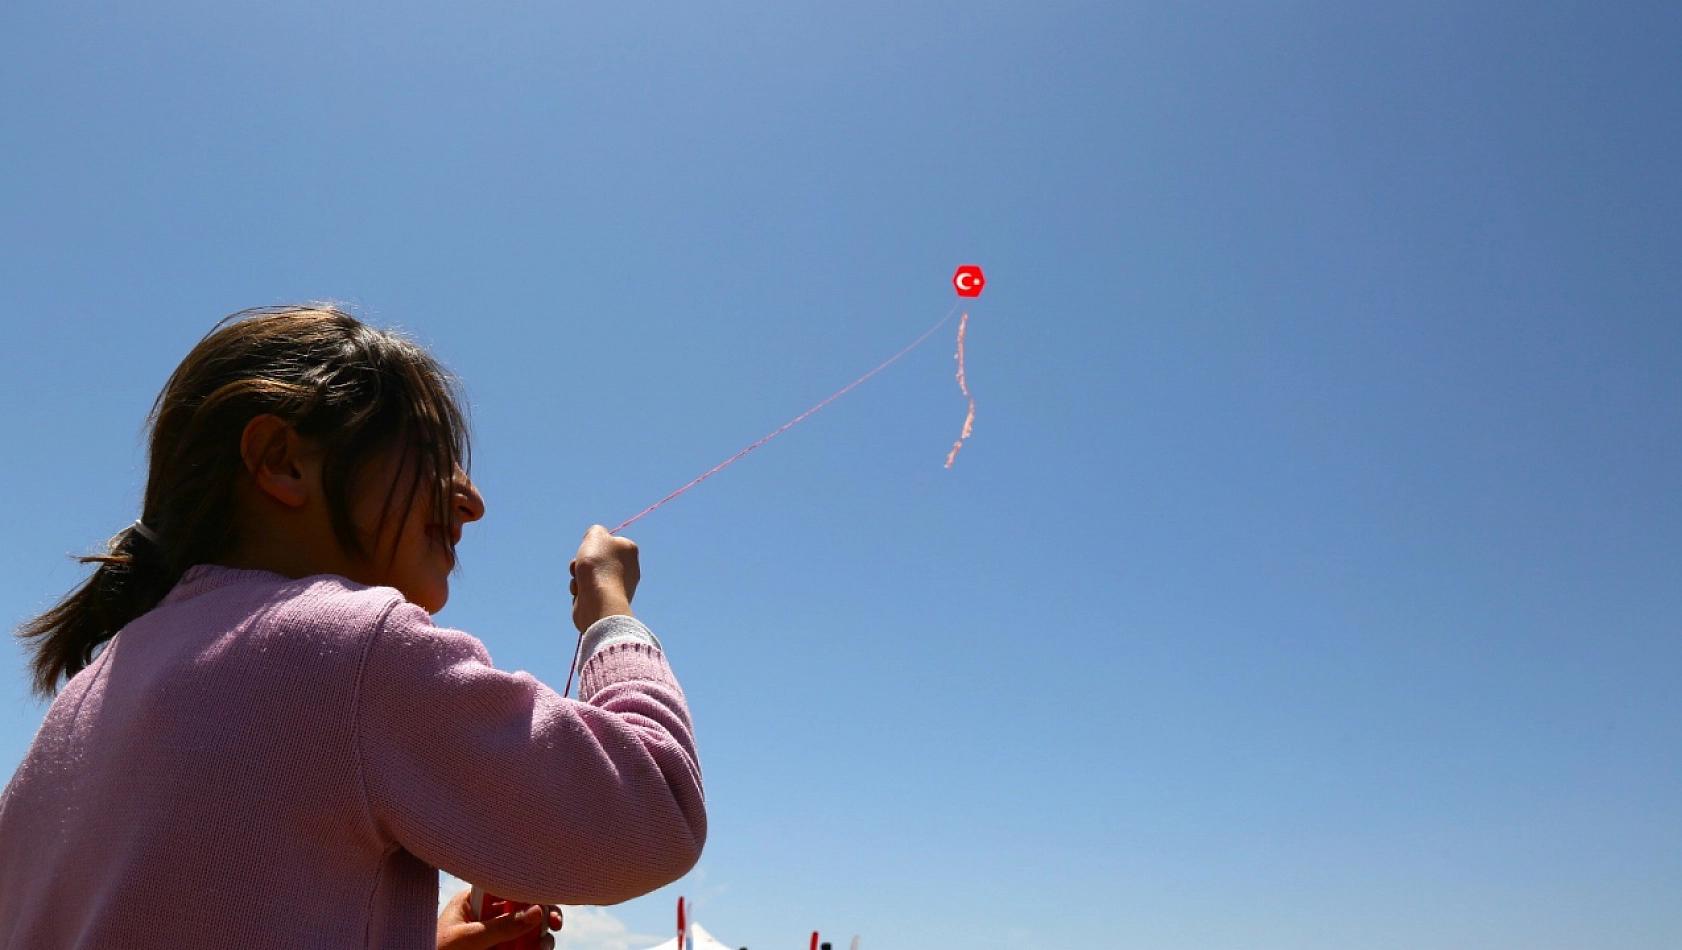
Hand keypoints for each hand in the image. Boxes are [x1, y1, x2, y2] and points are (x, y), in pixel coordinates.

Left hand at [436, 887, 561, 949]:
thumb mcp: (467, 938)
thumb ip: (501, 926)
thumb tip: (537, 911)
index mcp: (474, 901)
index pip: (507, 887)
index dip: (530, 892)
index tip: (545, 903)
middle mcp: (487, 916)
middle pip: (523, 908)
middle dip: (542, 915)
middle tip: (555, 925)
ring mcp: (493, 937)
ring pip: (527, 931)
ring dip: (541, 937)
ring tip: (543, 948)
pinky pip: (521, 947)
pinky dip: (532, 949)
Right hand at [569, 524, 638, 632]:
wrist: (598, 601)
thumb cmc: (597, 566)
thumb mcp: (595, 535)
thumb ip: (596, 530)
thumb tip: (594, 538)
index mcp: (629, 551)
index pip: (609, 541)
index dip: (594, 544)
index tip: (590, 547)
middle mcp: (628, 568)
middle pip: (596, 559)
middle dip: (582, 561)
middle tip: (579, 565)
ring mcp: (617, 586)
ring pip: (588, 575)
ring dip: (577, 576)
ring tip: (579, 581)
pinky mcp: (605, 601)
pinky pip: (587, 591)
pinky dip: (580, 590)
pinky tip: (581, 593)